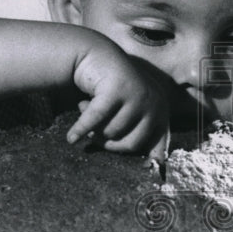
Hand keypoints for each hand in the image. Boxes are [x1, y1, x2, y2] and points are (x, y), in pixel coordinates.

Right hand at [68, 41, 169, 161]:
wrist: (96, 55)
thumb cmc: (113, 91)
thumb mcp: (132, 111)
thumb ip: (140, 132)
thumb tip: (155, 167)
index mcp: (161, 111)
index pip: (159, 145)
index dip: (152, 161)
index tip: (148, 175)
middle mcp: (154, 102)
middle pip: (133, 144)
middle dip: (110, 144)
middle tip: (95, 136)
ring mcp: (137, 94)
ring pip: (112, 132)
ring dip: (95, 128)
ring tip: (87, 112)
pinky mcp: (116, 89)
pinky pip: (95, 120)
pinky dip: (80, 129)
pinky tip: (70, 138)